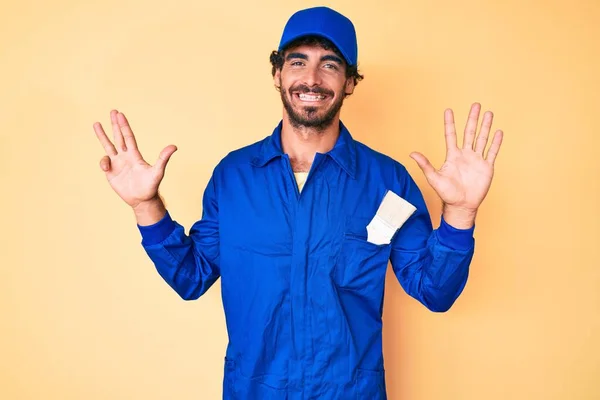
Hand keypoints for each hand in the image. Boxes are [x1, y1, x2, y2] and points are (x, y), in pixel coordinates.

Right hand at [93, 110, 176, 208]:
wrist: (142, 200)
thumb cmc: (151, 186)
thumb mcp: (157, 171)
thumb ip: (163, 158)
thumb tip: (174, 146)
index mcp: (135, 154)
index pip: (128, 137)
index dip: (124, 126)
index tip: (119, 114)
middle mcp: (126, 156)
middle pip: (119, 137)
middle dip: (115, 124)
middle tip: (113, 111)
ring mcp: (118, 163)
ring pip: (108, 146)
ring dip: (102, 135)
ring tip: (96, 123)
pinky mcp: (111, 172)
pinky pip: (104, 162)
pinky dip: (103, 162)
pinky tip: (107, 167)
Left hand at [409, 103, 502, 221]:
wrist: (461, 206)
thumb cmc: (447, 194)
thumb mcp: (434, 178)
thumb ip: (425, 165)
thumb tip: (412, 153)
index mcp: (453, 156)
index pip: (451, 135)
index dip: (450, 123)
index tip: (448, 110)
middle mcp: (465, 155)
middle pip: (470, 132)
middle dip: (473, 119)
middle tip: (475, 104)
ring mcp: (476, 160)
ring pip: (482, 139)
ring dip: (486, 126)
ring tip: (489, 113)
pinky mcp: (486, 167)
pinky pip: (492, 152)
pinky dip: (495, 143)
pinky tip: (498, 132)